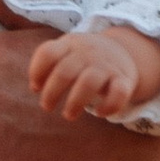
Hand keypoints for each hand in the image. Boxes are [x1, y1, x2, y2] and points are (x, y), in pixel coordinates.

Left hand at [29, 23, 159, 119]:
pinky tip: (100, 113)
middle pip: (65, 71)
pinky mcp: (124, 80)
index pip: (48, 53)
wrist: (123, 50)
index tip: (35, 88)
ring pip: (89, 82)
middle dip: (52, 92)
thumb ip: (49, 63)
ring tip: (69, 115)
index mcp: (70, 44)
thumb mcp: (67, 50)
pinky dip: (109, 106)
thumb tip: (35, 87)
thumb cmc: (85, 58)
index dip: (37, 71)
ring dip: (75, 102)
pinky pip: (119, 93)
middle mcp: (88, 53)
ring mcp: (107, 66)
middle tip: (47, 106)